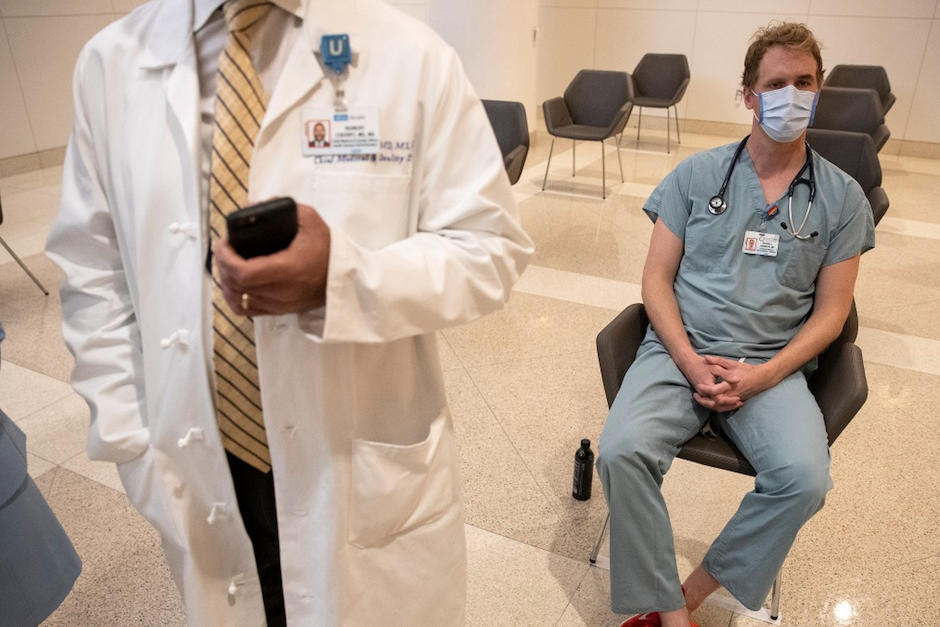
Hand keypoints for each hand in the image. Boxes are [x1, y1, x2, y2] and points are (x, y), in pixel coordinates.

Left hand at [215, 203, 330, 315]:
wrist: (344, 276)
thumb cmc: (328, 249)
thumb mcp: (310, 220)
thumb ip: (282, 208)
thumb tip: (251, 207)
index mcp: (287, 269)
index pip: (242, 272)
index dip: (225, 258)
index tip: (225, 243)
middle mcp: (281, 292)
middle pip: (235, 285)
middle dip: (223, 265)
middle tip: (225, 248)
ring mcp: (279, 304)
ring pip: (237, 299)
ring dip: (227, 281)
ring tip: (228, 265)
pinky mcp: (280, 310)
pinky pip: (247, 310)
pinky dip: (235, 297)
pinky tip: (235, 284)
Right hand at [678, 353, 742, 411]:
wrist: (690, 365)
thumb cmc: (703, 365)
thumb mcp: (715, 367)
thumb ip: (726, 374)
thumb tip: (738, 380)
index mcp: (706, 386)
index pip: (718, 397)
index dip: (728, 398)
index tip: (738, 395)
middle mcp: (703, 393)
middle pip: (716, 405)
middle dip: (729, 405)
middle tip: (740, 402)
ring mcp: (703, 395)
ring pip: (714, 407)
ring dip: (726, 407)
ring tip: (738, 404)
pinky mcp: (704, 396)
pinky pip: (713, 404)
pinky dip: (722, 405)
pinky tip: (731, 403)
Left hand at [701, 356, 773, 403]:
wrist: (762, 378)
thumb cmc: (747, 370)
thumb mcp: (732, 363)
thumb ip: (718, 361)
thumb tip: (705, 358)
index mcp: (730, 384)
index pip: (714, 391)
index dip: (705, 390)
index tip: (698, 386)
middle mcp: (732, 394)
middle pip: (715, 403)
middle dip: (703, 401)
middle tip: (695, 396)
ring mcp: (735, 399)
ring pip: (719, 407)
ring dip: (709, 405)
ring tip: (700, 400)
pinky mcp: (737, 402)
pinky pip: (725, 408)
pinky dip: (717, 407)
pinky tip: (710, 403)